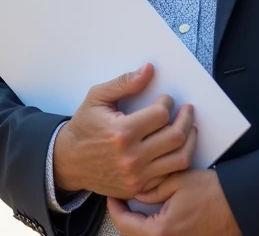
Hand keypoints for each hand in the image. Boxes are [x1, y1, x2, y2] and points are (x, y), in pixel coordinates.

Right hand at [53, 63, 197, 198]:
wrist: (68, 162)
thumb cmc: (84, 127)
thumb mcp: (97, 98)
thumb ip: (124, 83)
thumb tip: (149, 70)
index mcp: (121, 132)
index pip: (161, 114)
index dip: (167, 102)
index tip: (165, 99)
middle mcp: (131, 157)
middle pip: (175, 137)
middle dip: (186, 119)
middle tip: (187, 110)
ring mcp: (136, 176)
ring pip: (180, 159)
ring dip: (190, 140)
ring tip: (190, 128)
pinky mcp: (139, 188)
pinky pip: (170, 176)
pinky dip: (178, 161)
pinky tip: (177, 148)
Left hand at [108, 169, 240, 235]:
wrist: (242, 206)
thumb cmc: (214, 193)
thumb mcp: (178, 182)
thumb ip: (152, 189)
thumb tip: (136, 194)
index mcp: (160, 232)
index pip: (124, 222)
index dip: (114, 206)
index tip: (111, 193)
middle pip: (133, 233)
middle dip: (125, 215)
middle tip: (121, 197)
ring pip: (146, 235)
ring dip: (138, 222)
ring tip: (135, 204)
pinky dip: (153, 226)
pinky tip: (153, 213)